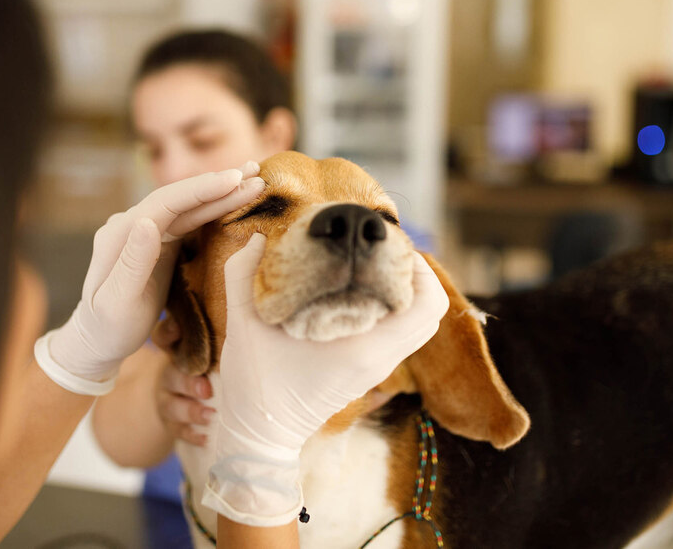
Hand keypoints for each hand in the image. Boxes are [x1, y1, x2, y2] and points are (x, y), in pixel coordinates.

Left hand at [35, 163, 263, 394]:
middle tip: (256, 173)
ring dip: (222, 194)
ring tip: (255, 180)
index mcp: (120, 233)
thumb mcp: (118, 302)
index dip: (201, 189)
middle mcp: (132, 224)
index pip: (165, 202)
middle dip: (219, 185)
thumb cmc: (109, 327)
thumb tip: (148, 223)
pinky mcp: (161, 241)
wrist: (99, 339)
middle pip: (181, 198)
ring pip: (189, 206)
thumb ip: (133, 263)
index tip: (233, 180)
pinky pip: (191, 220)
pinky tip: (237, 200)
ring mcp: (147, 231)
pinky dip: (215, 209)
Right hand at [153, 318, 214, 445]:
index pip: (164, 337)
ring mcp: (167, 399)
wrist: (181, 398)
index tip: (180, 327)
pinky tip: (206, 438)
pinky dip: (191, 434)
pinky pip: (177, 431)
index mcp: (176, 351)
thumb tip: (251, 316)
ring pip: (172, 405)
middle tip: (207, 389)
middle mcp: (168, 374)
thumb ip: (220, 336)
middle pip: (171, 375)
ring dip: (190, 410)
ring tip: (209, 415)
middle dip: (188, 382)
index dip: (169, 331)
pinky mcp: (170, 423)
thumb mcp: (207, 350)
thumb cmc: (205, 367)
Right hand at [202, 233, 448, 524]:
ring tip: (373, 267)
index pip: (423, 306)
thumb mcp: (243, 324)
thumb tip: (256, 238)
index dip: (418, 269)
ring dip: (407, 294)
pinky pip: (400, 335)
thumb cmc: (255, 384)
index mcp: (363, 348)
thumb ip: (242, 275)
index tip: (388, 244)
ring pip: (418, 326)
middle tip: (383, 251)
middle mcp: (379, 359)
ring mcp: (377, 368)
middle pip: (430, 314)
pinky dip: (394, 310)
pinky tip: (357, 291)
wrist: (260, 434)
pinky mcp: (368, 371)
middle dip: (416, 276)